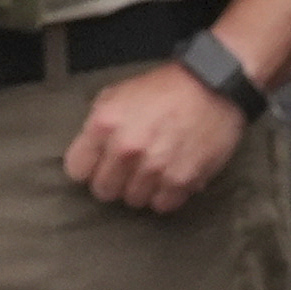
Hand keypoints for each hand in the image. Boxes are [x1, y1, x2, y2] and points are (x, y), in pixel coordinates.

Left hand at [67, 57, 247, 213]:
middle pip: (104, 191)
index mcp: (105, 123)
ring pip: (133, 201)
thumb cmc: (166, 87)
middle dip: (114, 181)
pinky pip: (162, 205)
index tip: (99, 164)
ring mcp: (154, 167)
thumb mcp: (120, 92)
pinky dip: (166, 194)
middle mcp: (127, 148)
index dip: (88, 167)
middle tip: (129, 168)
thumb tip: (89, 150)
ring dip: (141, 188)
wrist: (214, 85)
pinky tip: (171, 176)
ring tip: (154, 169)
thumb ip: (99, 122)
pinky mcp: (181, 180)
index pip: (76, 170)